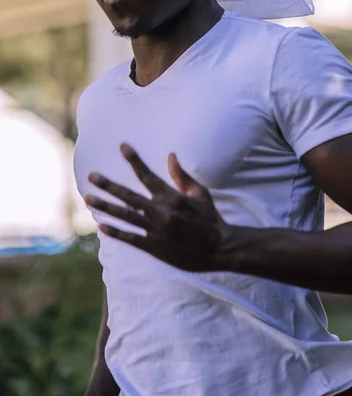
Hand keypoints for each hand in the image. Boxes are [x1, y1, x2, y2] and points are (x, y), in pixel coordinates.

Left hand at [84, 144, 231, 270]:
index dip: (134, 160)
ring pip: (124, 216)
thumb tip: (170, 155)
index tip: (122, 147)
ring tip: (88, 198)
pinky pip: (131, 238)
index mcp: (172, 197)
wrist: (218, 248)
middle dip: (108, 185)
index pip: (148, 175)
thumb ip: (182, 176)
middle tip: (91, 176)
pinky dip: (116, 232)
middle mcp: (161, 212)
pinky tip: (102, 226)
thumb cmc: (210, 218)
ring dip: (105, 207)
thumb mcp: (200, 194)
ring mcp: (156, 230)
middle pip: (128, 196)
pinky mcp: (155, 247)